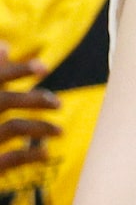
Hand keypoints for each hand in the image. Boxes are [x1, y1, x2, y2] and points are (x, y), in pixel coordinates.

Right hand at [0, 49, 60, 173]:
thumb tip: (6, 44)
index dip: (16, 71)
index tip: (44, 67)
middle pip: (3, 101)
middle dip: (35, 100)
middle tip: (59, 104)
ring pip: (13, 128)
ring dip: (41, 127)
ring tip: (60, 131)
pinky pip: (11, 159)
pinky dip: (30, 156)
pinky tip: (44, 154)